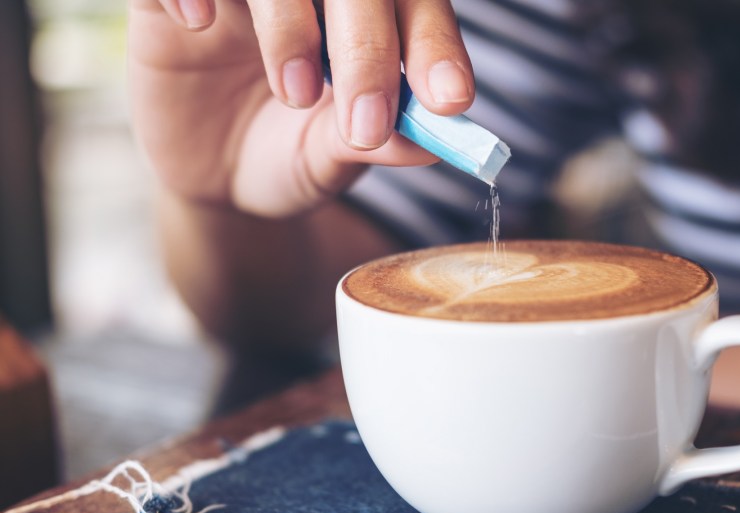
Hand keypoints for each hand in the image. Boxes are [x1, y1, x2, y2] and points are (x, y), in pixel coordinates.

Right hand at [128, 0, 473, 216]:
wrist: (209, 177)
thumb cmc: (282, 159)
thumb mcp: (329, 160)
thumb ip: (377, 143)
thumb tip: (433, 142)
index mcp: (365, 22)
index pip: (415, 3)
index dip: (436, 44)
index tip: (449, 100)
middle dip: (368, 43)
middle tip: (366, 118)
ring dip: (289, 21)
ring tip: (294, 92)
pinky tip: (200, 23)